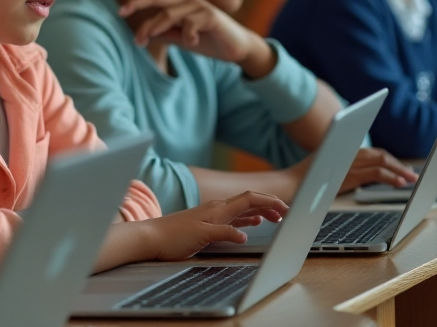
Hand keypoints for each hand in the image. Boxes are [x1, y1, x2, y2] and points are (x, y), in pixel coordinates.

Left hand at [119, 0, 272, 76]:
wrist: (237, 48)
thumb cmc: (209, 41)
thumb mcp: (182, 40)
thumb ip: (166, 35)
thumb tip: (145, 34)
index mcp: (180, 5)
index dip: (137, 3)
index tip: (120, 12)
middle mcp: (189, 1)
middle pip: (159, 1)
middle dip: (143, 17)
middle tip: (136, 39)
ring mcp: (200, 7)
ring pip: (171, 14)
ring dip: (157, 28)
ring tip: (149, 40)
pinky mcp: (211, 16)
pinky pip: (191, 23)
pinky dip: (188, 35)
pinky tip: (192, 42)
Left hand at [138, 191, 287, 260]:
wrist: (149, 237)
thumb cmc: (172, 237)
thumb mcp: (201, 236)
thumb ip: (225, 233)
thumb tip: (246, 236)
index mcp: (218, 209)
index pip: (250, 198)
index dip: (270, 201)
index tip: (287, 208)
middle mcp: (217, 209)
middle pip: (249, 202)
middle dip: (269, 205)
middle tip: (287, 214)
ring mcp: (212, 216)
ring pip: (242, 210)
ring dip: (260, 213)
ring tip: (276, 219)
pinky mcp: (207, 224)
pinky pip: (233, 219)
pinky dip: (246, 220)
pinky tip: (252, 225)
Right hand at [286, 148, 417, 194]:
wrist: (288, 186)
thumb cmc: (302, 183)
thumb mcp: (323, 171)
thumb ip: (339, 169)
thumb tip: (354, 176)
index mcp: (339, 148)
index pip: (368, 151)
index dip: (385, 157)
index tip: (397, 165)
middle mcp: (344, 150)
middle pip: (377, 154)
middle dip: (396, 163)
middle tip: (410, 172)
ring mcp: (346, 161)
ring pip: (380, 161)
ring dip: (399, 169)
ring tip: (410, 178)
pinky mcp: (349, 174)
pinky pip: (376, 173)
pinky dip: (391, 177)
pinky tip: (400, 183)